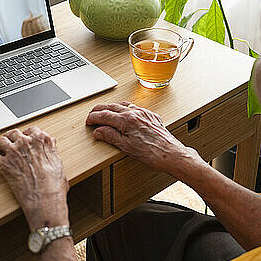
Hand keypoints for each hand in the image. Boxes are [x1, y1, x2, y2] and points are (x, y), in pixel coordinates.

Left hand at [0, 127, 69, 229]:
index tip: (26, 137)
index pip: (32, 130)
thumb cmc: (54, 185)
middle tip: (10, 142)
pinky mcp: (4, 165)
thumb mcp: (58, 163)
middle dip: (11, 137)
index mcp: (41, 141)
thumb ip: (52, 151)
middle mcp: (26, 143)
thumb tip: (51, 145)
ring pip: (1, 141)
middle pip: (14, 133)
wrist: (45, 199)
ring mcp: (14, 152)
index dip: (28, 134)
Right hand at [86, 102, 202, 175]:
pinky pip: (134, 107)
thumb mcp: (126, 147)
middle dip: (99, 110)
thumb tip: (99, 131)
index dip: (93, 118)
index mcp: (126, 120)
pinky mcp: (151, 116)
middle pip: (111, 107)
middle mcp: (135, 113)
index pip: (104, 115)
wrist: (172, 154)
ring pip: (123, 105)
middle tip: (92, 116)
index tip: (89, 121)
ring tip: (105, 112)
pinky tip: (124, 113)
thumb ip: (110, 136)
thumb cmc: (152, 153)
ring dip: (111, 108)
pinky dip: (124, 108)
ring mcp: (143, 113)